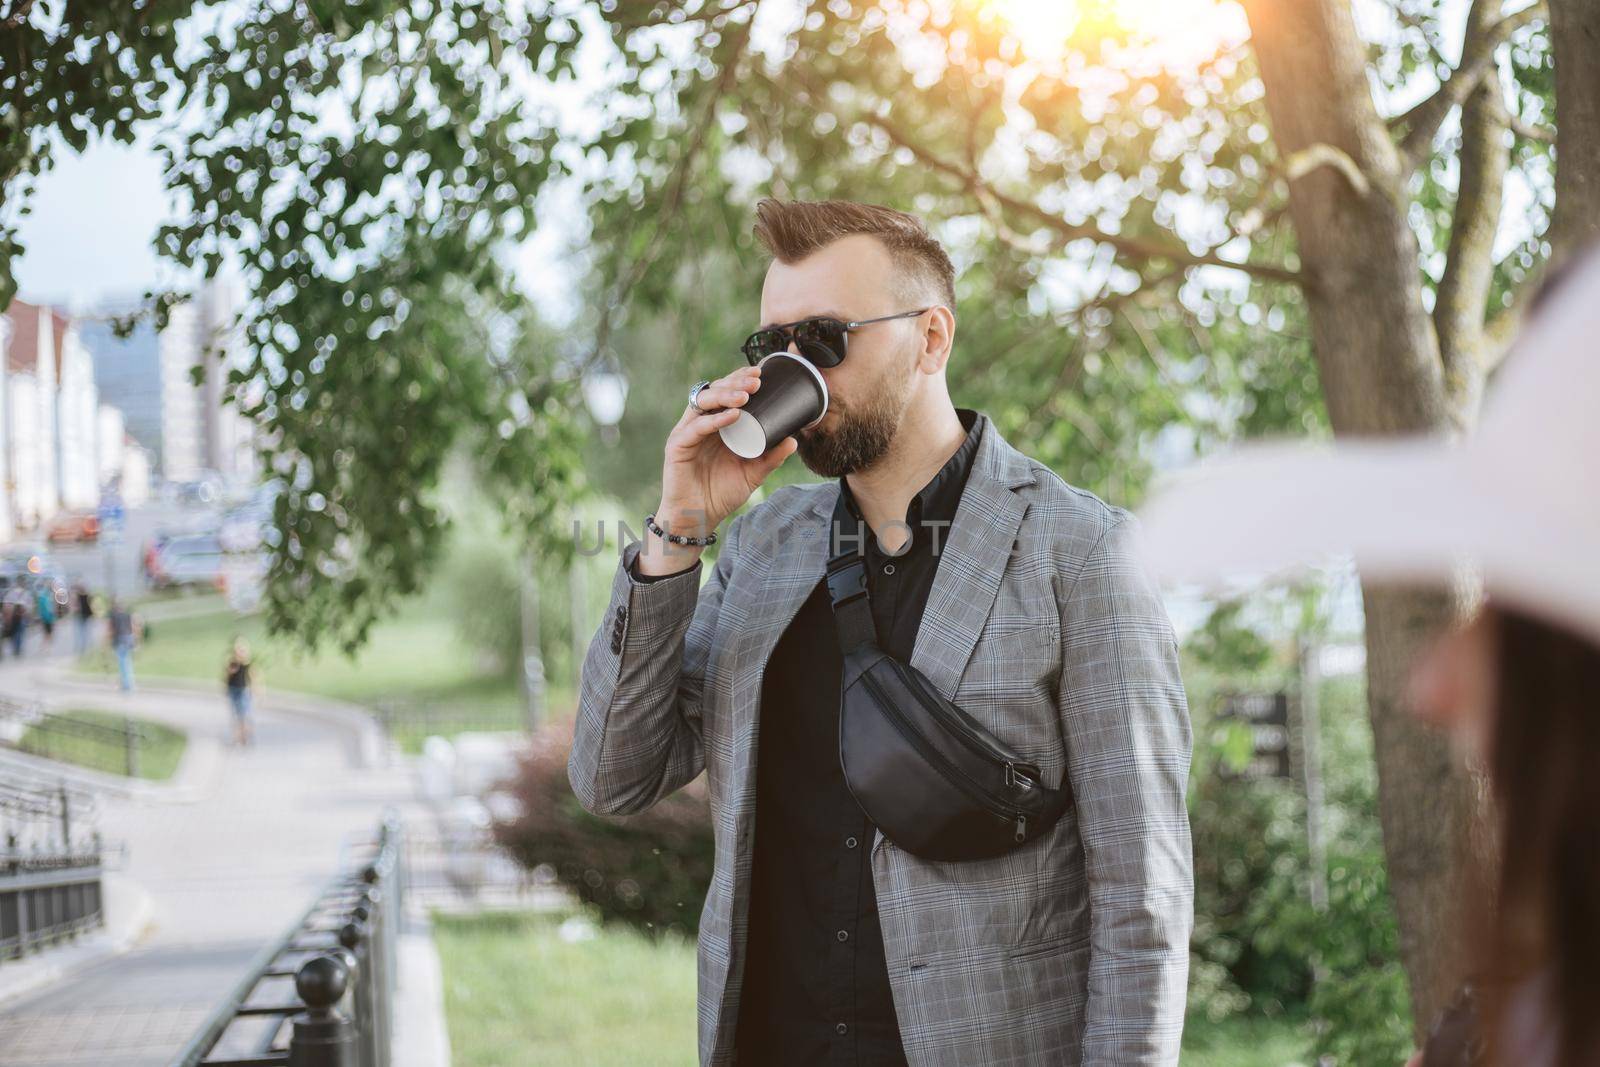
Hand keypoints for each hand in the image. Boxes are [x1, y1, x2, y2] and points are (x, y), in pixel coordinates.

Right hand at [640, 366, 797, 574]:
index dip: (739, 379)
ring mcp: (687, 433)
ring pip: (702, 402)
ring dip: (725, 395)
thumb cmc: (720, 494)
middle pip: (713, 390)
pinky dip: (714, 420)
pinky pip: (696, 427)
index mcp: (715, 424)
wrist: (697, 518)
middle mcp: (699, 423)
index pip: (725, 392)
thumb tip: (794, 440)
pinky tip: (732, 416)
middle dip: (735, 382)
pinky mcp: (677, 446)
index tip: (760, 373)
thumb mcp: (752, 473)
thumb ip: (771, 458)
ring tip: (746, 395)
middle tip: (756, 380)